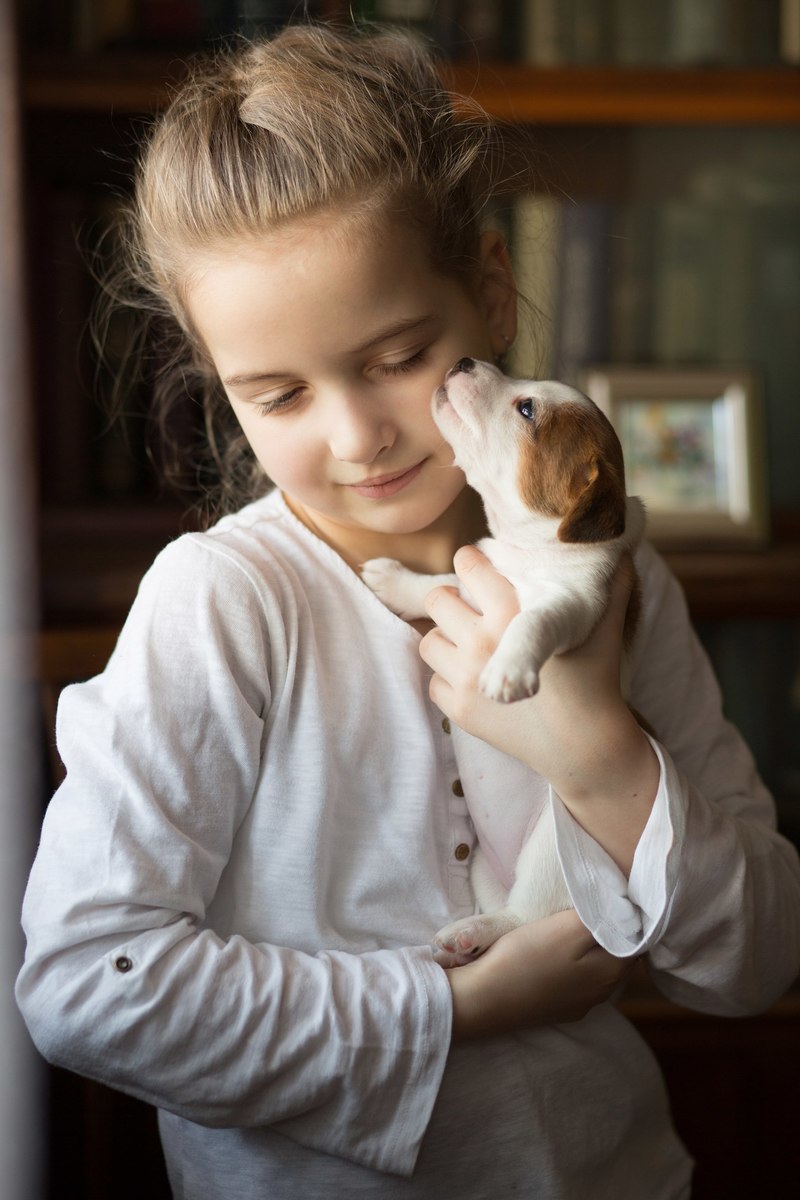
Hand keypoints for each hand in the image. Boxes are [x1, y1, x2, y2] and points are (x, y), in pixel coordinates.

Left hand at [419, 544, 633, 772]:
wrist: (585, 747)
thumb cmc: (596, 682)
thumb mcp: (605, 628)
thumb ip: (613, 586)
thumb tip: (624, 552)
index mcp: (513, 614)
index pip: (468, 566)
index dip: (470, 561)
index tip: (476, 565)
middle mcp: (482, 642)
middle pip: (437, 600)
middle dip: (451, 600)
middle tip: (468, 609)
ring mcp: (466, 679)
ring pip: (429, 641)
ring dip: (445, 640)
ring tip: (467, 645)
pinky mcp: (459, 710)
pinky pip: (433, 681)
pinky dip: (447, 679)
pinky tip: (473, 680)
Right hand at [446, 909, 629, 1039]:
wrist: (484, 997)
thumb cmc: (526, 957)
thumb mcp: (568, 928)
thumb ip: (602, 919)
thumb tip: (626, 911)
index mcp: (611, 972)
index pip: (637, 939)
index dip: (627, 917)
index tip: (612, 897)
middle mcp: (602, 993)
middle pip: (618, 956)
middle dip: (611, 932)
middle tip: (592, 906)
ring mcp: (578, 1005)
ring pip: (596, 969)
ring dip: (591, 949)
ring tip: (573, 926)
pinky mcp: (556, 1009)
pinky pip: (575, 982)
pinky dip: (573, 966)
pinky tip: (554, 955)